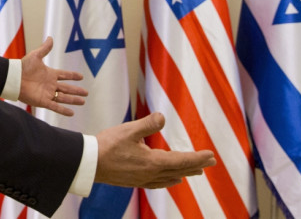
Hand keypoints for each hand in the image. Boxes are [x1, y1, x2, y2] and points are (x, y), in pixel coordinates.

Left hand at [19, 37, 87, 116]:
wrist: (14, 78)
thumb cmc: (23, 66)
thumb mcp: (36, 56)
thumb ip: (45, 48)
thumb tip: (50, 37)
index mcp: (50, 74)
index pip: (64, 75)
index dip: (72, 76)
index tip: (81, 77)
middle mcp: (50, 85)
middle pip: (66, 88)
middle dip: (76, 91)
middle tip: (86, 93)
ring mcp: (47, 93)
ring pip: (63, 98)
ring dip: (73, 100)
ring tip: (83, 102)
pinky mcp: (43, 101)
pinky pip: (55, 107)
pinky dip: (63, 110)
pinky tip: (71, 113)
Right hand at [95, 113, 215, 187]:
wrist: (89, 163)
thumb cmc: (107, 145)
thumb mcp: (129, 130)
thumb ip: (148, 124)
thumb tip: (163, 117)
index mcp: (153, 162)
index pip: (182, 160)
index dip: (198, 157)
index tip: (211, 155)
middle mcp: (151, 174)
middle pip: (179, 170)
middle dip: (196, 165)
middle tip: (211, 162)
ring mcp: (143, 180)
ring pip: (170, 177)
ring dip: (185, 173)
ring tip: (196, 171)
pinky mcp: (135, 181)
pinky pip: (159, 183)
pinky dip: (169, 180)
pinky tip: (171, 179)